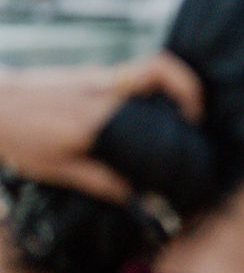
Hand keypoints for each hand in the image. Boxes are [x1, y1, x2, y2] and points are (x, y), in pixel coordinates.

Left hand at [0, 53, 202, 199]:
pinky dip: (139, 96)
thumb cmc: (19, 137)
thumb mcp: (60, 168)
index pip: (157, 81)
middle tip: (193, 118)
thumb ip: (103, 183)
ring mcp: (93, 75)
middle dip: (186, 89)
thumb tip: (140, 202)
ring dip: (163, 93)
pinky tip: (134, 121)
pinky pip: (123, 80)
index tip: (195, 120)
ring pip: (142, 73)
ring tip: (169, 122)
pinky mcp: (84, 76)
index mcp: (99, 111)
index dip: (187, 94)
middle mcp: (101, 86)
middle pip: (159, 70)